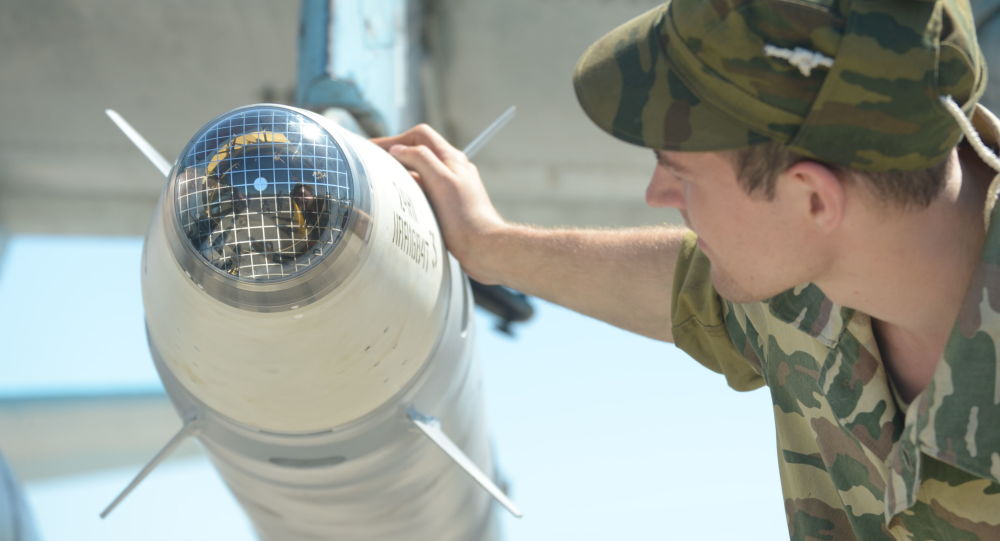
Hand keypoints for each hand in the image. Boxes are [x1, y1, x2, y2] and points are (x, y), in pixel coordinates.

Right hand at [372, 124, 509, 283]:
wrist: (485, 248)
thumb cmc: (465, 217)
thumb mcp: (441, 181)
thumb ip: (421, 159)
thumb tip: (398, 149)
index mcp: (452, 159)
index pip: (420, 135)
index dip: (394, 139)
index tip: (371, 149)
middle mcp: (453, 170)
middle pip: (420, 151)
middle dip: (395, 154)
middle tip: (372, 164)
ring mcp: (452, 188)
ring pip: (422, 172)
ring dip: (402, 173)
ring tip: (381, 182)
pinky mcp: (450, 207)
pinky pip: (425, 191)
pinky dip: (410, 191)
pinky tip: (401, 203)